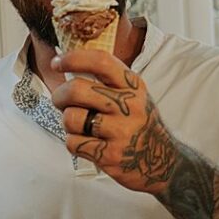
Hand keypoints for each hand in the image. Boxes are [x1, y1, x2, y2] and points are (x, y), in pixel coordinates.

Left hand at [57, 46, 175, 194]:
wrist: (161, 160)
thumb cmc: (138, 124)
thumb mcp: (134, 96)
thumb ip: (108, 83)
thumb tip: (69, 71)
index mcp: (132, 85)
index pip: (100, 62)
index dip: (73, 59)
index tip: (57, 62)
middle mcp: (128, 105)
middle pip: (77, 90)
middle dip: (60, 95)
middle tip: (60, 101)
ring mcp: (119, 131)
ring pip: (71, 118)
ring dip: (68, 123)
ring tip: (80, 126)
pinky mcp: (109, 155)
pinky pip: (73, 143)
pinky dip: (73, 143)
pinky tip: (87, 143)